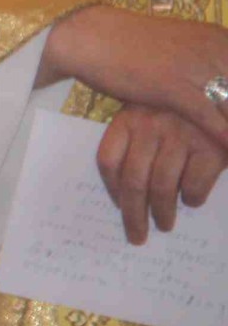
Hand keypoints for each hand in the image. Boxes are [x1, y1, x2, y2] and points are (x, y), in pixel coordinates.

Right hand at [44, 5, 227, 153]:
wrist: (92, 37)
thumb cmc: (132, 43)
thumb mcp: (180, 48)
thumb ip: (207, 63)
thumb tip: (221, 87)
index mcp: (220, 39)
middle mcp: (216, 51)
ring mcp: (197, 69)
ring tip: (227, 160)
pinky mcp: (176, 89)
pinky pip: (212, 121)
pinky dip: (224, 140)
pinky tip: (225, 156)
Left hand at [95, 105, 226, 243]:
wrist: (225, 89)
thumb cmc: (184, 106)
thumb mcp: (153, 111)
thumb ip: (139, 140)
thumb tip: (126, 191)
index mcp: (130, 117)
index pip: (108, 160)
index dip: (111, 189)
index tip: (118, 205)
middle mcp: (151, 126)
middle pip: (132, 181)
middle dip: (133, 214)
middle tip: (136, 235)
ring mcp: (181, 137)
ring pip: (161, 188)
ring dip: (162, 213)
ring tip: (164, 224)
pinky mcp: (211, 149)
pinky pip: (193, 186)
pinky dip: (191, 199)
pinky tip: (192, 201)